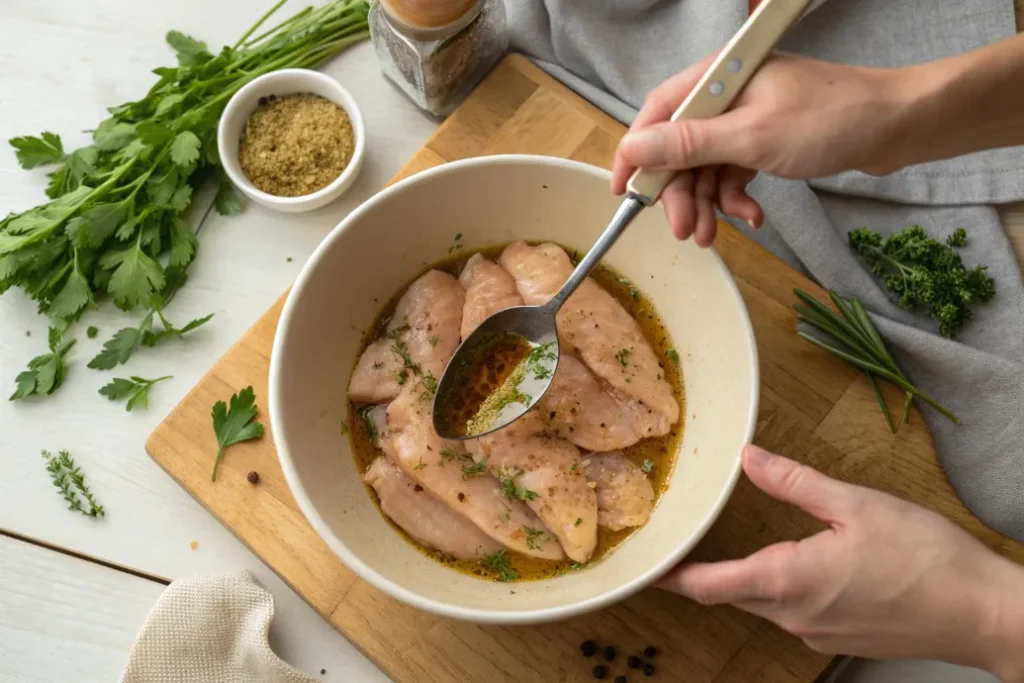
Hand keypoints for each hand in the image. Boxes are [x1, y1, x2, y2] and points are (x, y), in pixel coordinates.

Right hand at [611, 52, 912, 245]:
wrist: (896, 126)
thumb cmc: (830, 120)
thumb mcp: (751, 137)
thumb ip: (689, 143)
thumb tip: (634, 147)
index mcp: (718, 79)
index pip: (658, 113)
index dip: (636, 153)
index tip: (625, 191)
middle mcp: (727, 95)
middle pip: (680, 147)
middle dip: (679, 193)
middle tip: (685, 231)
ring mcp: (747, 117)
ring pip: (706, 165)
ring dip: (707, 202)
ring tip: (714, 235)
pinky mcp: (765, 138)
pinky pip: (733, 170)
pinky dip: (736, 196)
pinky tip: (752, 214)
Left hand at [657, 446, 1023, 679]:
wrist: (983, 614)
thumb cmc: (927, 560)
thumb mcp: (855, 505)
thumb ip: (793, 482)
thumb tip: (748, 458)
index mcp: (789, 580)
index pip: (709, 585)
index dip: (671, 577)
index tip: (645, 567)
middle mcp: (794, 614)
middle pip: (729, 594)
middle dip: (702, 573)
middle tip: (682, 545)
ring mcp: (816, 631)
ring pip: (761, 602)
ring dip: (742, 579)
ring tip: (730, 549)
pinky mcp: (837, 636)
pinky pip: (792, 611)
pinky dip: (778, 587)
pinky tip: (795, 564)